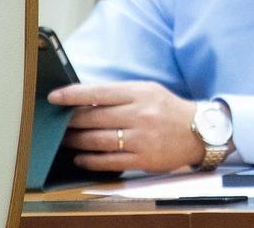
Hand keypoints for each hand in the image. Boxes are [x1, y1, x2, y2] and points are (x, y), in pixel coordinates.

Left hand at [48, 81, 205, 173]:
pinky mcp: (142, 159)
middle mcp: (140, 115)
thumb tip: (84, 101)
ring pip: (97, 141)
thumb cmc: (168, 109)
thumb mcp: (148, 92)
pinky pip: (108, 161)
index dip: (73, 95)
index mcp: (141, 93)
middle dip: (70, 122)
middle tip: (57, 124)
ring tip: (66, 141)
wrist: (200, 131)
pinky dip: (89, 160)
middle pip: (93, 118)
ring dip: (76, 142)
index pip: (99, 93)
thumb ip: (120, 95)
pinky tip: (81, 158)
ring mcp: (141, 139)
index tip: (54, 97)